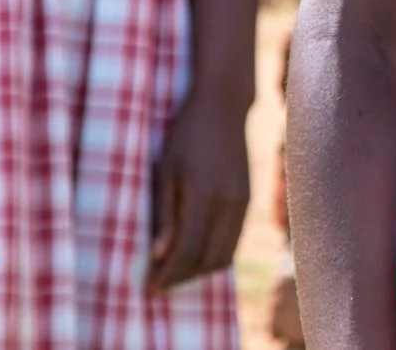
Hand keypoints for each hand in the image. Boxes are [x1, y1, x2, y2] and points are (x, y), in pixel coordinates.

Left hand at [149, 94, 249, 291]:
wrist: (223, 106)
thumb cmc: (186, 135)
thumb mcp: (165, 169)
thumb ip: (164, 213)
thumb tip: (159, 256)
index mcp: (205, 195)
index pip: (187, 251)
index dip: (167, 276)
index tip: (148, 289)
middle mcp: (229, 204)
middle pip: (207, 260)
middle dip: (181, 280)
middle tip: (157, 286)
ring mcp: (242, 203)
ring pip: (224, 256)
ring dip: (198, 272)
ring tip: (174, 274)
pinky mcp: (247, 200)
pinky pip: (233, 241)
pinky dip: (214, 257)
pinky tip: (195, 254)